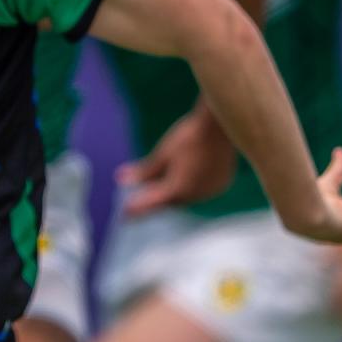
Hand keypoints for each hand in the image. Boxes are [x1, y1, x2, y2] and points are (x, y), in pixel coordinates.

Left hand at [117, 107, 236, 215]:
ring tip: (159, 191)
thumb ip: (144, 172)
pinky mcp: (221, 184)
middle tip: (139, 202)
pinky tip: (185, 180)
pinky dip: (190, 187)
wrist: (221, 126)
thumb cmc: (187, 136)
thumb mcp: (162, 154)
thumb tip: (120, 180)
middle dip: (156, 200)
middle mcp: (196, 194)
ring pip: (187, 197)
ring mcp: (211, 190)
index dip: (138, 209)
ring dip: (173, 194)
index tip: (124, 216)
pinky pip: (201, 190)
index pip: (153, 203)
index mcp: (178, 188)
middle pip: (171, 201)